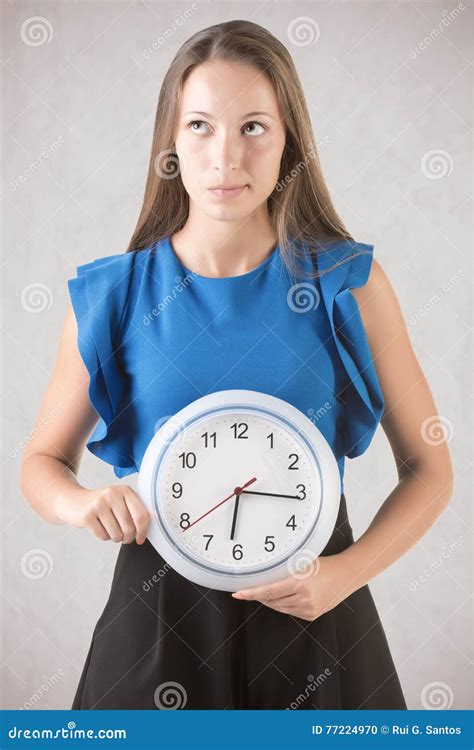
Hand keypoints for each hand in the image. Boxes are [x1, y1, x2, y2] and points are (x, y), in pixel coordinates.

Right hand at [64, 485, 149, 544]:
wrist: (73, 501)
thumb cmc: (102, 504)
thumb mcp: (120, 501)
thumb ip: (135, 510)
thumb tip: (150, 525)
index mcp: (125, 490)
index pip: (141, 516)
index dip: (143, 531)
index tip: (141, 538)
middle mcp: (113, 494)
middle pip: (129, 528)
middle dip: (127, 537)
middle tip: (123, 536)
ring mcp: (99, 504)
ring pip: (117, 534)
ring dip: (115, 538)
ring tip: (110, 530)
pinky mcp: (87, 515)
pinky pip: (103, 536)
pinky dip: (103, 537)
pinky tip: (99, 527)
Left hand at [231, 553, 354, 621]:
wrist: (346, 575)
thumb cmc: (324, 565)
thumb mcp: (302, 563)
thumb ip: (284, 571)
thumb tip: (263, 575)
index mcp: (299, 583)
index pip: (268, 591)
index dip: (251, 594)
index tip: (238, 594)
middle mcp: (303, 599)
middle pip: (272, 601)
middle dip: (260, 596)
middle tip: (249, 589)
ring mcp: (308, 609)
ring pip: (280, 608)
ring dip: (271, 601)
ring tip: (268, 591)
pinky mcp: (311, 615)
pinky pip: (290, 611)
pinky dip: (284, 605)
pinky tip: (285, 596)